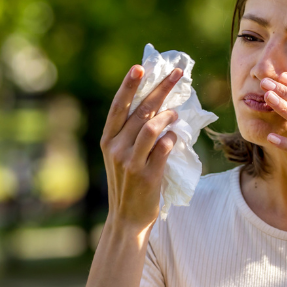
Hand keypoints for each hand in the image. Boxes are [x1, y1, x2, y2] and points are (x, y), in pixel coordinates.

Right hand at [99, 64, 183, 230]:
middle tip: (178, 74)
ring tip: (177, 114)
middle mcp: (116, 148)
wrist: (127, 219)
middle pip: (141, 111)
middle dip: (161, 89)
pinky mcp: (147, 175)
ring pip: (152, 127)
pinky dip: (172, 138)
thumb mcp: (121, 156)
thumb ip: (131, 133)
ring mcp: (130, 162)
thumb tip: (155, 105)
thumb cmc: (128, 183)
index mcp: (107, 139)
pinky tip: (175, 137)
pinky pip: (163, 147)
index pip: (118, 106)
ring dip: (169, 116)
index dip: (129, 85)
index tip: (140, 67)